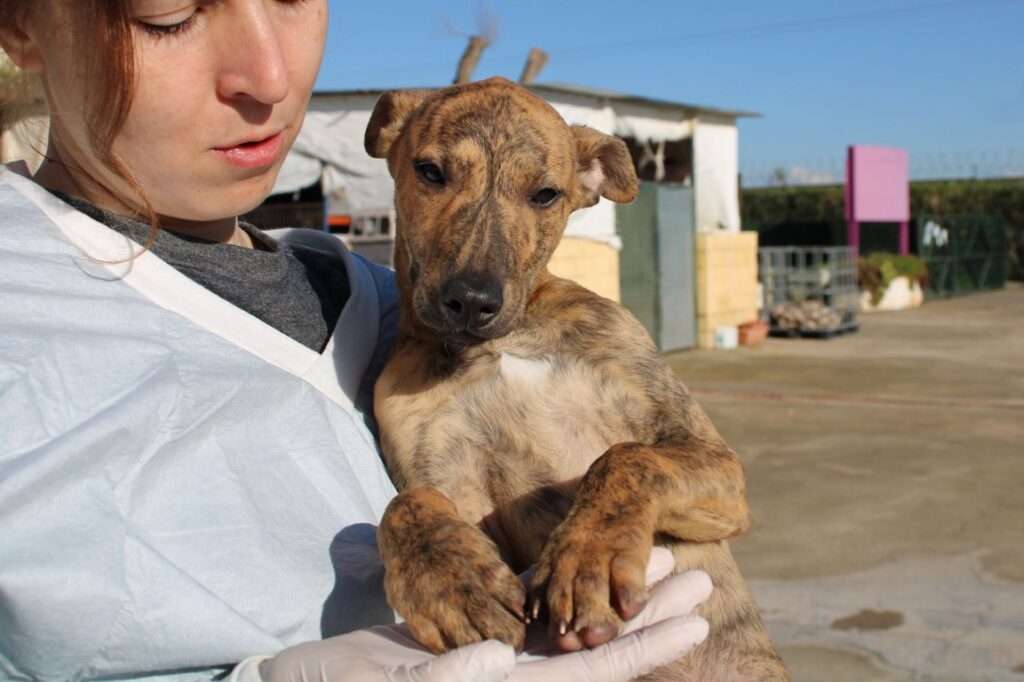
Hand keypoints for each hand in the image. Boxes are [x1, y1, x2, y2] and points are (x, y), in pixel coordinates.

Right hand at [238, 547, 710, 681]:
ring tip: (659, 558)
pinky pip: (527, 601)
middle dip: (648, 612)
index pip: (591, 676)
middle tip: (700, 578)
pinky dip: (560, 578)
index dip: (644, 648)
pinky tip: (584, 554)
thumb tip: (502, 660)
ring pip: (571, 616)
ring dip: (612, 587)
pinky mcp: (470, 625)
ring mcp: (495, 651)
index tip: (695, 622)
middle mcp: (512, 677)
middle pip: (598, 644)